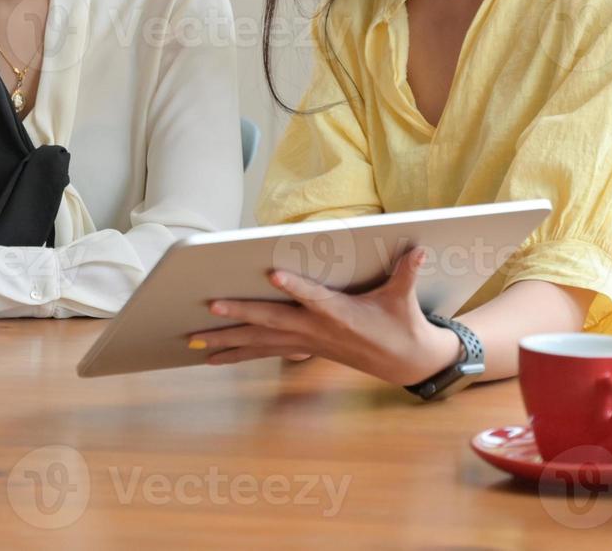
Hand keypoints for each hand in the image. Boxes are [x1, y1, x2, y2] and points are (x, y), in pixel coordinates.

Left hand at [187, 247, 462, 385]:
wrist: (403, 363)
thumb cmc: (401, 324)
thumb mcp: (404, 299)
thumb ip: (406, 273)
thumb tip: (417, 248)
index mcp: (339, 314)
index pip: (315, 298)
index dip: (296, 287)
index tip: (275, 274)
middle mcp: (315, 331)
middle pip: (272, 322)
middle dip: (240, 315)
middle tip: (211, 307)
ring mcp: (305, 343)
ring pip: (259, 342)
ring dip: (226, 341)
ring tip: (194, 341)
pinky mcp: (300, 349)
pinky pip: (262, 352)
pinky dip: (236, 353)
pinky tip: (211, 356)